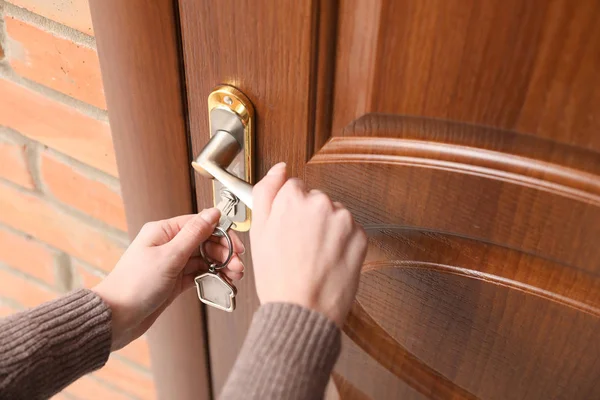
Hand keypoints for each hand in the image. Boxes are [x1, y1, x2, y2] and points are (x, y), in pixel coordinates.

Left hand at [93, 209, 244, 349]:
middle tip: (238, 266)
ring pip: (205, 259)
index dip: (222, 234)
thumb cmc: (134, 285)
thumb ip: (194, 234)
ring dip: (221, 267)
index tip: (237, 247)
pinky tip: (223, 283)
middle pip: (206, 242)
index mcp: (164, 231)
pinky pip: (199, 275)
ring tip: (234, 277)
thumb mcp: (169, 257)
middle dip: (224, 254)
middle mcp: (168, 245)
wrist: (116, 318)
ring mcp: (172, 263)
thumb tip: (213, 213)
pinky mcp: (174, 281)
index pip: (200, 224)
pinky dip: (212, 278)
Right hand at [250, 163, 367, 326]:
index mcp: (293, 199)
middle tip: (298, 249)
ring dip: (327, 230)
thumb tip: (280, 168)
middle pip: (316, 201)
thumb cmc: (278, 277)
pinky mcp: (361, 237)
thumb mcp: (259, 232)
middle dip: (309, 219)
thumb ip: (266, 192)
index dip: (288, 211)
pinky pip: (350, 232)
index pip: (294, 189)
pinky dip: (342, 244)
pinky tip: (329, 262)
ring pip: (334, 216)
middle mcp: (321, 203)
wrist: (303, 311)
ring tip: (314, 258)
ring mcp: (344, 220)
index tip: (287, 230)